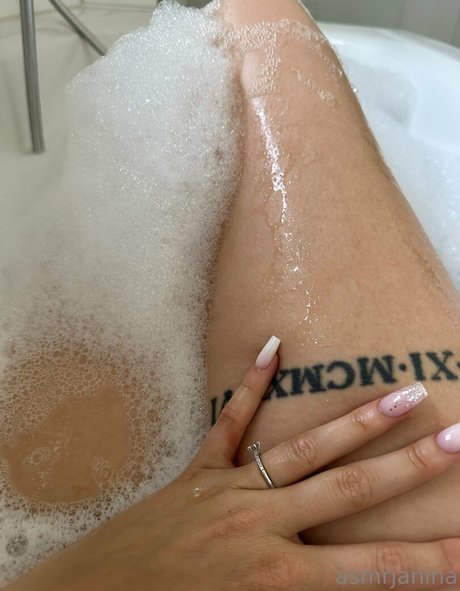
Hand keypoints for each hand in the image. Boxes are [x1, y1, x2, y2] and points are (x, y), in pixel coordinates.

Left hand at [8, 339, 459, 590]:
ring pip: (304, 449)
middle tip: (456, 438)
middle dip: (409, 467)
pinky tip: (275, 346)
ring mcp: (229, 489)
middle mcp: (261, 524)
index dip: (426, 564)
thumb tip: (342, 580)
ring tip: (403, 394)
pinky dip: (253, 386)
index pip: (370, 572)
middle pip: (350, 491)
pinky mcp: (199, 470)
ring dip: (357, 423)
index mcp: (277, 577)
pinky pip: (230, 423)